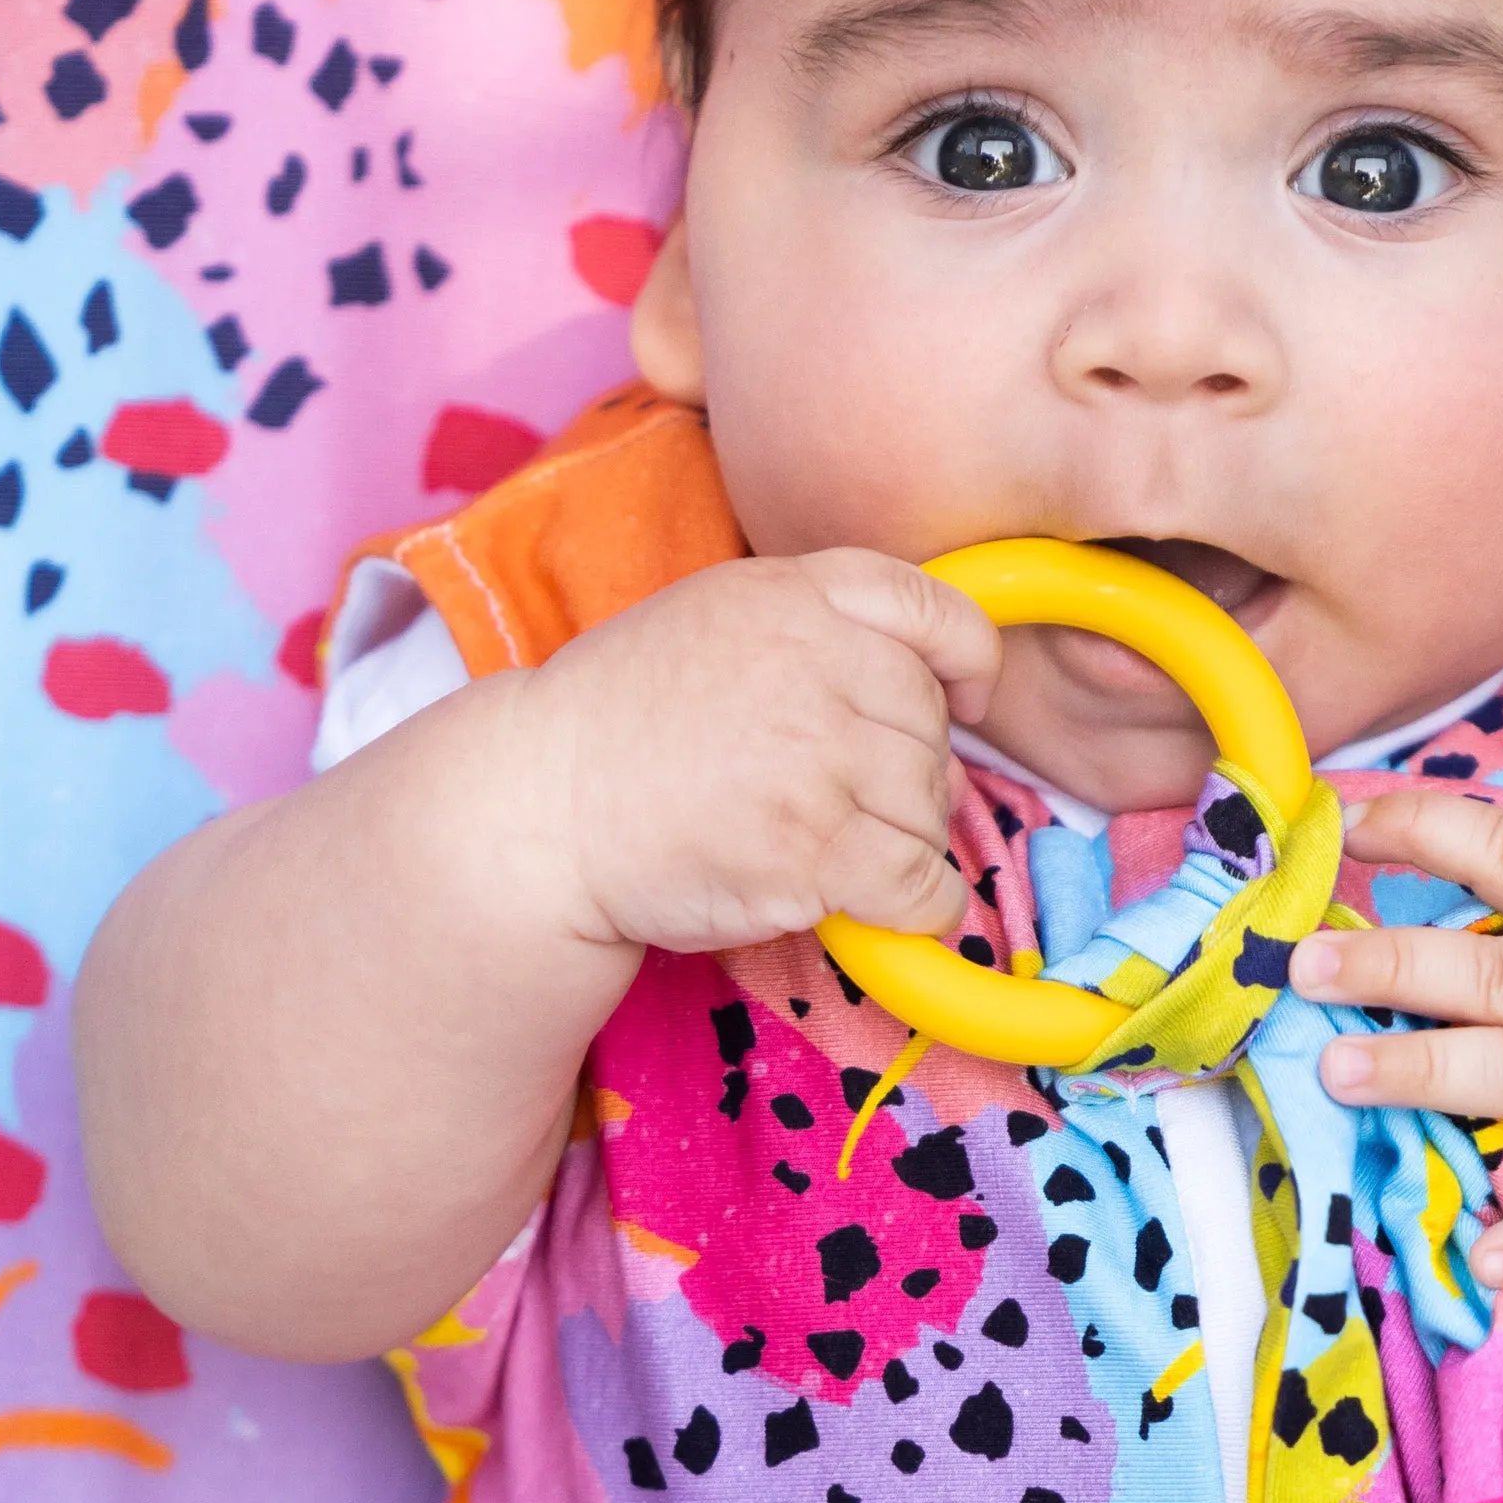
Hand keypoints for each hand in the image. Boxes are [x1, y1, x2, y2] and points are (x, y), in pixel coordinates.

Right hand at [522, 550, 998, 956]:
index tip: (962, 701)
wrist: (535, 811)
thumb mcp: (716, 623)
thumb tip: (932, 710)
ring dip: (902, 841)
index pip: (935, 609)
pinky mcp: (811, 850)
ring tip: (831, 846)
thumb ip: (817, 636)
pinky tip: (881, 907)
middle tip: (843, 801)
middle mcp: (814, 663)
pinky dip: (920, 906)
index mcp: (793, 595)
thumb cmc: (621, 725)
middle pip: (931, 727)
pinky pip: (918, 883)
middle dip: (908, 773)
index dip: (968, 661)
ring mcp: (815, 757)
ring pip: (930, 808)